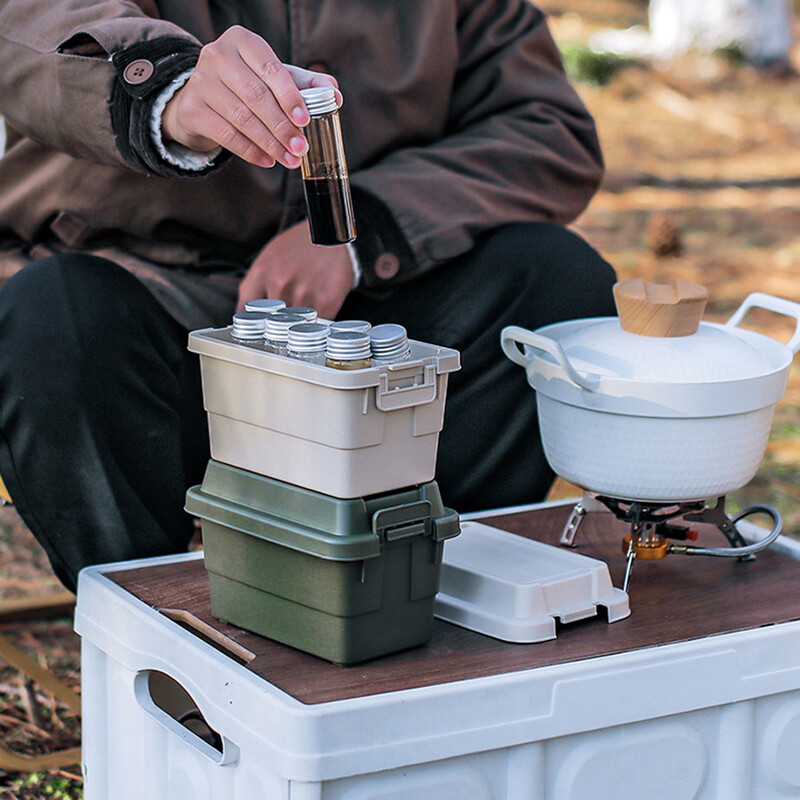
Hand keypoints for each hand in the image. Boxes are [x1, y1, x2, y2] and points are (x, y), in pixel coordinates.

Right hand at [161, 26, 340, 168]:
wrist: (205, 98)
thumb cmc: (248, 84)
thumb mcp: (276, 79)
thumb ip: (306, 84)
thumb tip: (334, 94)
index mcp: (242, 41)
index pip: (271, 70)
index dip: (290, 96)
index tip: (305, 120)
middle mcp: (217, 55)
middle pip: (256, 96)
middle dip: (282, 127)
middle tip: (301, 148)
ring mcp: (200, 81)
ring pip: (241, 118)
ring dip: (270, 144)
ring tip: (289, 160)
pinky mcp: (191, 108)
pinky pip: (226, 135)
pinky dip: (250, 151)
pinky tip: (267, 160)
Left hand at [237, 221, 354, 318]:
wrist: (328, 234)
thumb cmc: (297, 247)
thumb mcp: (266, 260)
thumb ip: (254, 287)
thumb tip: (246, 315)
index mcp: (261, 274)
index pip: (246, 313)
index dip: (251, 326)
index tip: (258, 330)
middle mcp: (279, 285)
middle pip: (272, 323)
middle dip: (276, 327)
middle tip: (285, 324)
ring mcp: (303, 294)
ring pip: (295, 326)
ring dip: (298, 327)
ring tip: (305, 314)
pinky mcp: (326, 301)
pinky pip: (317, 324)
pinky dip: (317, 326)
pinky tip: (318, 316)